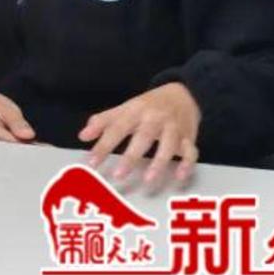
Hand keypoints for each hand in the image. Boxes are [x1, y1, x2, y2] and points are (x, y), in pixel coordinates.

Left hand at [78, 83, 200, 190]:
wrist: (184, 93)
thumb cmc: (148, 105)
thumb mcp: (125, 108)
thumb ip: (103, 121)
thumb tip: (82, 136)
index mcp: (135, 111)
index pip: (117, 128)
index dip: (103, 145)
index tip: (92, 163)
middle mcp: (155, 119)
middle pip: (144, 136)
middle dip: (131, 156)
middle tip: (118, 175)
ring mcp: (173, 128)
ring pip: (169, 145)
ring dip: (159, 162)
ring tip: (149, 180)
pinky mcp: (188, 137)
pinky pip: (191, 151)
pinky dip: (187, 164)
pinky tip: (180, 177)